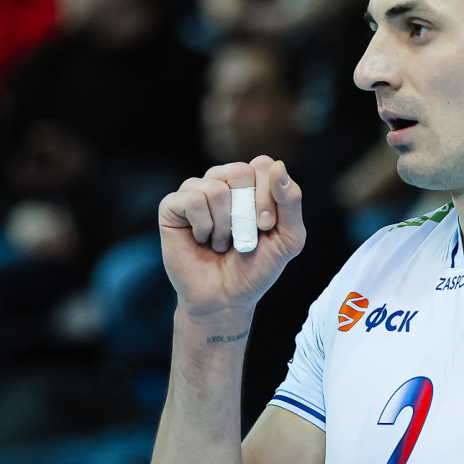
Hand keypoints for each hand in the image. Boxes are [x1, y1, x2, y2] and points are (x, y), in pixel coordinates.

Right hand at [158, 156, 305, 327]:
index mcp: (249, 183)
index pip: (261, 164)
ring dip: (225, 225)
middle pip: (238, 171)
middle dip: (247, 211)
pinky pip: (192, 200)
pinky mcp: (172, 206)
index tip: (266, 226)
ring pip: (215, 188)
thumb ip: (291, 201)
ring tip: (222, 243)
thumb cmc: (256, 268)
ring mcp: (194, 191)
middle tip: (244, 237)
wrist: (226, 299)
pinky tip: (203, 240)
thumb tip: (278, 166)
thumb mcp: (289, 238)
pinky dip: (204, 226)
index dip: (267, 195)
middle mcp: (221, 181)